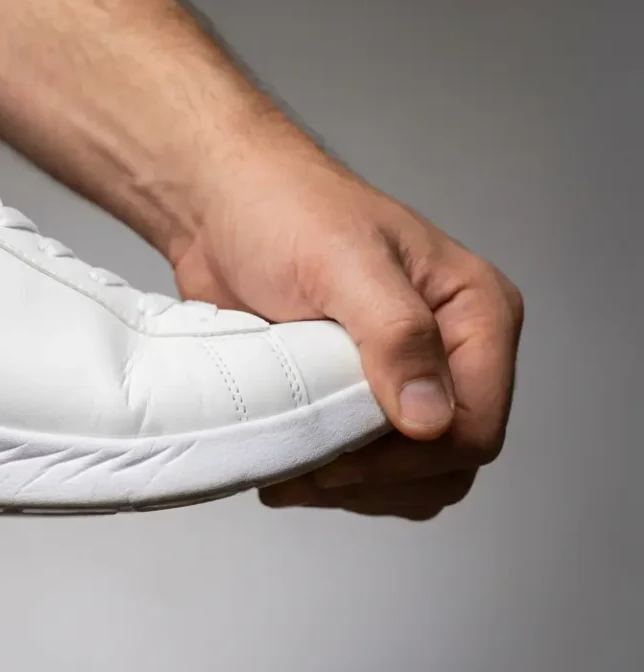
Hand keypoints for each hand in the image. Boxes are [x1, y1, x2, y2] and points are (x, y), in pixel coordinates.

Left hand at [174, 141, 523, 520]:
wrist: (220, 206)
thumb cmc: (282, 210)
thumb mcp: (341, 261)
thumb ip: (395, 334)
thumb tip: (430, 418)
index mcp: (476, 313)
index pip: (477, 426)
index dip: (412, 459)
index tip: (342, 460)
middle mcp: (452, 352)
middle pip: (448, 464)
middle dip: (378, 480)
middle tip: (307, 469)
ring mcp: (405, 380)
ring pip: (410, 480)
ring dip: (352, 489)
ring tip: (291, 466)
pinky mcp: (359, 399)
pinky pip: (367, 472)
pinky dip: (331, 480)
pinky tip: (289, 462)